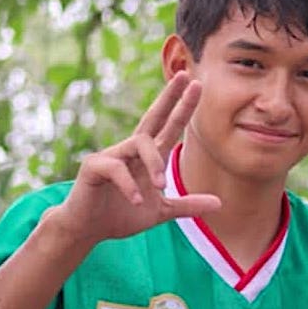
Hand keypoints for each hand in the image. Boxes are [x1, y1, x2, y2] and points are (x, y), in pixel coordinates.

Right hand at [53, 71, 220, 244]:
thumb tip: (220, 204)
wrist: (87, 230)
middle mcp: (130, 150)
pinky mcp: (93, 166)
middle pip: (152, 117)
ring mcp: (111, 155)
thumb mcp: (160, 212)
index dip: (181, 106)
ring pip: (139, 143)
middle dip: (170, 97)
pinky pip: (117, 168)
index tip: (196, 84)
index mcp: (147, 157)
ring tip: (160, 186)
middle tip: (186, 77)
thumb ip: (187, 205)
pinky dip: (130, 185)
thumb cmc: (121, 216)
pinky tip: (137, 200)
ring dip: (154, 163)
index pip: (167, 126)